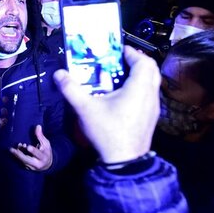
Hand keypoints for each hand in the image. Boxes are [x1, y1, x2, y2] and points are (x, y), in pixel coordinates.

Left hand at [9, 125, 52, 170]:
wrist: (47, 165)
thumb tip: (38, 126)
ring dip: (17, 154)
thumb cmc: (46, 152)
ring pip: (22, 161)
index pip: (38, 154)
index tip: (28, 147)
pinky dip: (17, 156)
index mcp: (43, 157)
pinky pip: (21, 161)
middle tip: (11, 149)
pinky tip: (15, 150)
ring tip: (12, 148)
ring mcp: (31, 167)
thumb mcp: (46, 144)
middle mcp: (37, 164)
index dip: (33, 151)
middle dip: (19, 155)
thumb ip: (40, 136)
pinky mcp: (27, 167)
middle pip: (27, 160)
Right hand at [53, 46, 160, 163]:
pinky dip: (140, 89)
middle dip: (137, 62)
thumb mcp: (86, 109)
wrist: (124, 160)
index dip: (132, 53)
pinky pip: (149, 95)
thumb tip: (59, 74)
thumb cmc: (108, 132)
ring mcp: (154, 107)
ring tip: (120, 78)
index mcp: (139, 88)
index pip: (143, 61)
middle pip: (151, 69)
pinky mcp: (151, 117)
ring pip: (152, 83)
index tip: (118, 52)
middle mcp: (150, 95)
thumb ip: (71, 89)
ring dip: (139, 76)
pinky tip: (123, 97)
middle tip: (120, 62)